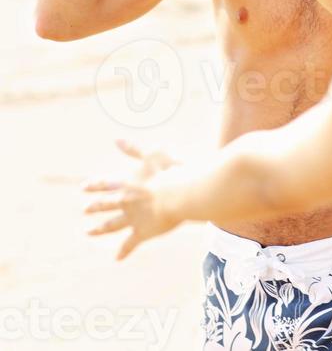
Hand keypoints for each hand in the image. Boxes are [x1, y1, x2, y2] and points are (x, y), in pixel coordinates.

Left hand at [83, 140, 181, 259]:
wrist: (182, 195)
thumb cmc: (170, 171)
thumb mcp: (152, 154)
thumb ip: (133, 149)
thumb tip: (116, 140)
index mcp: (127, 182)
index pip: (105, 184)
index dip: (94, 185)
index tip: (82, 187)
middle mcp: (125, 201)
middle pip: (105, 205)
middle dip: (94, 207)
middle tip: (84, 210)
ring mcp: (132, 219)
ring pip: (111, 225)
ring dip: (99, 229)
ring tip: (88, 232)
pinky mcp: (142, 233)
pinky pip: (129, 244)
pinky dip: (123, 251)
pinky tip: (116, 258)